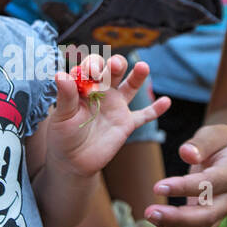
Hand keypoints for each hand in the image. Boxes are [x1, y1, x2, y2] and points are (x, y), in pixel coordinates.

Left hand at [47, 53, 169, 177]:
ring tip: (143, 67)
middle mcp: (103, 92)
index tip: (91, 71)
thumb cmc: (63, 135)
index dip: (93, 65)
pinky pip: (144, 116)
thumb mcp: (61, 116)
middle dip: (116, 65)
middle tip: (115, 65)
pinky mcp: (126, 124)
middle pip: (113, 72)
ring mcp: (116, 107)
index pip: (92, 68)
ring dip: (137, 76)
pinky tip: (166, 101)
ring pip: (131, 87)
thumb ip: (65, 96)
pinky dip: (155, 110)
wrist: (73, 161)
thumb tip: (60, 75)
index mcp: (85, 87)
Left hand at [143, 124, 226, 226]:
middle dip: (177, 219)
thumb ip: (201, 143)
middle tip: (149, 213)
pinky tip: (159, 223)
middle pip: (207, 217)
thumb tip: (185, 152)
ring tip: (150, 216)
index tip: (157, 187)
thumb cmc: (221, 143)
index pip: (209, 185)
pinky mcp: (212, 220)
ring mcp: (221, 212)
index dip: (183, 188)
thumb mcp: (214, 134)